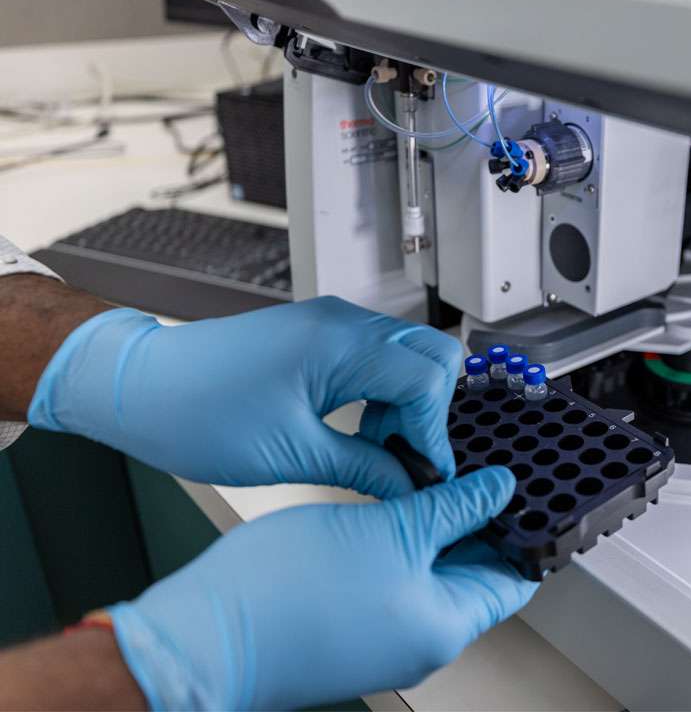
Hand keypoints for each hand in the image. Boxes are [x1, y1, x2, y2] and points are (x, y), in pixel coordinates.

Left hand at [28, 296, 460, 497]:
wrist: (138, 387)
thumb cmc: (196, 413)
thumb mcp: (290, 454)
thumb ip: (364, 468)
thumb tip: (408, 486)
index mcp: (339, 345)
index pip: (428, 379)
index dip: (434, 432)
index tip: (425, 473)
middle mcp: (343, 324)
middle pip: (433, 355)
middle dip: (431, 411)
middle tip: (405, 456)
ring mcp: (331, 325)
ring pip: (408, 355)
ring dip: (407, 403)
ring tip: (375, 448)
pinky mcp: (318, 336)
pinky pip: (376, 357)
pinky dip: (383, 393)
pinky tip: (358, 428)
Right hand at [108, 467, 537, 709]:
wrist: (203, 635)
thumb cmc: (288, 593)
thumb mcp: (390, 529)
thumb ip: (453, 506)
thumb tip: (499, 488)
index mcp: (445, 626)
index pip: (515, 578)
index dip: (526, 530)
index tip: (531, 489)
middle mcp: (421, 640)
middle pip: (474, 573)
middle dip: (479, 520)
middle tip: (478, 467)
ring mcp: (384, 636)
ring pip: (430, 572)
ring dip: (436, 527)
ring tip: (435, 474)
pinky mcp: (351, 626)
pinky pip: (394, 580)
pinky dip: (401, 544)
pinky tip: (392, 502)